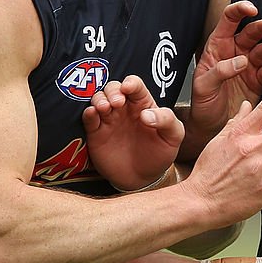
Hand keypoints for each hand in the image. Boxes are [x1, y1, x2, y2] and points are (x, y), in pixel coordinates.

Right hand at [83, 75, 183, 190]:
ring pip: (98, 99)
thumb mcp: (173, 136)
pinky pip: (88, 118)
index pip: (135, 85)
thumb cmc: (159, 154)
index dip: (130, 83)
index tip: (128, 88)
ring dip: (99, 99)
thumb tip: (147, 114)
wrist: (143, 179)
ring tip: (105, 108)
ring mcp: (109, 120)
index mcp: (143, 104)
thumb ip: (167, 120)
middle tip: (117, 103)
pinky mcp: (96, 133)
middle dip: (113, 90)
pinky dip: (88, 113)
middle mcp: (124, 108)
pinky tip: (92, 114)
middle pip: (113, 88)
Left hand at [188, 1, 261, 145]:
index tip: (251, 9)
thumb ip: (219, 71)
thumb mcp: (203, 86)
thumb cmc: (202, 103)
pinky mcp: (259, 81)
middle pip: (251, 32)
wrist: (210, 126)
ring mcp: (249, 66)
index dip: (239, 10)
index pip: (229, 20)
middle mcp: (235, 52)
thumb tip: (240, 61)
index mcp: (218, 47)